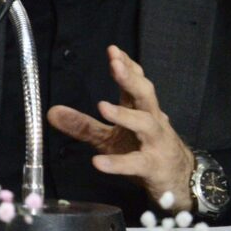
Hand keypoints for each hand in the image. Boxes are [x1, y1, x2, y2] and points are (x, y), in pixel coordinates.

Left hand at [46, 45, 194, 210]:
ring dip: (125, 115)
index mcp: (140, 110)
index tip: (113, 50)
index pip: (136, 82)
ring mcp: (155, 143)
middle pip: (145, 95)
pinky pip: (136, 163)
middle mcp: (151, 120)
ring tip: (102, 106)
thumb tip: (52, 112)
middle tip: (115, 64)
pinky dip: (118, 163)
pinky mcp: (153, 167)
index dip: (126, 66)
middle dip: (130, 79)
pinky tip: (98, 162)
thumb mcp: (108, 138)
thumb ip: (82, 124)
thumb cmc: (143, 151)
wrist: (179, 180)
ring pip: (145, 123)